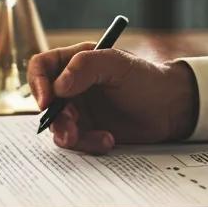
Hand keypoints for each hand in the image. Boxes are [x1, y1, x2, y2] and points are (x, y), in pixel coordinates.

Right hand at [27, 43, 196, 153]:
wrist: (170, 109)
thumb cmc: (146, 79)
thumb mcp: (117, 64)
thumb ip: (85, 67)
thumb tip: (58, 86)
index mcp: (74, 62)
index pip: (41, 67)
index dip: (37, 83)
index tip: (46, 102)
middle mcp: (71, 86)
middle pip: (46, 102)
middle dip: (57, 118)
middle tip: (72, 130)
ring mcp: (78, 110)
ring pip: (57, 126)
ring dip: (72, 136)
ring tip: (100, 138)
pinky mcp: (88, 130)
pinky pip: (75, 142)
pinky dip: (89, 144)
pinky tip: (109, 141)